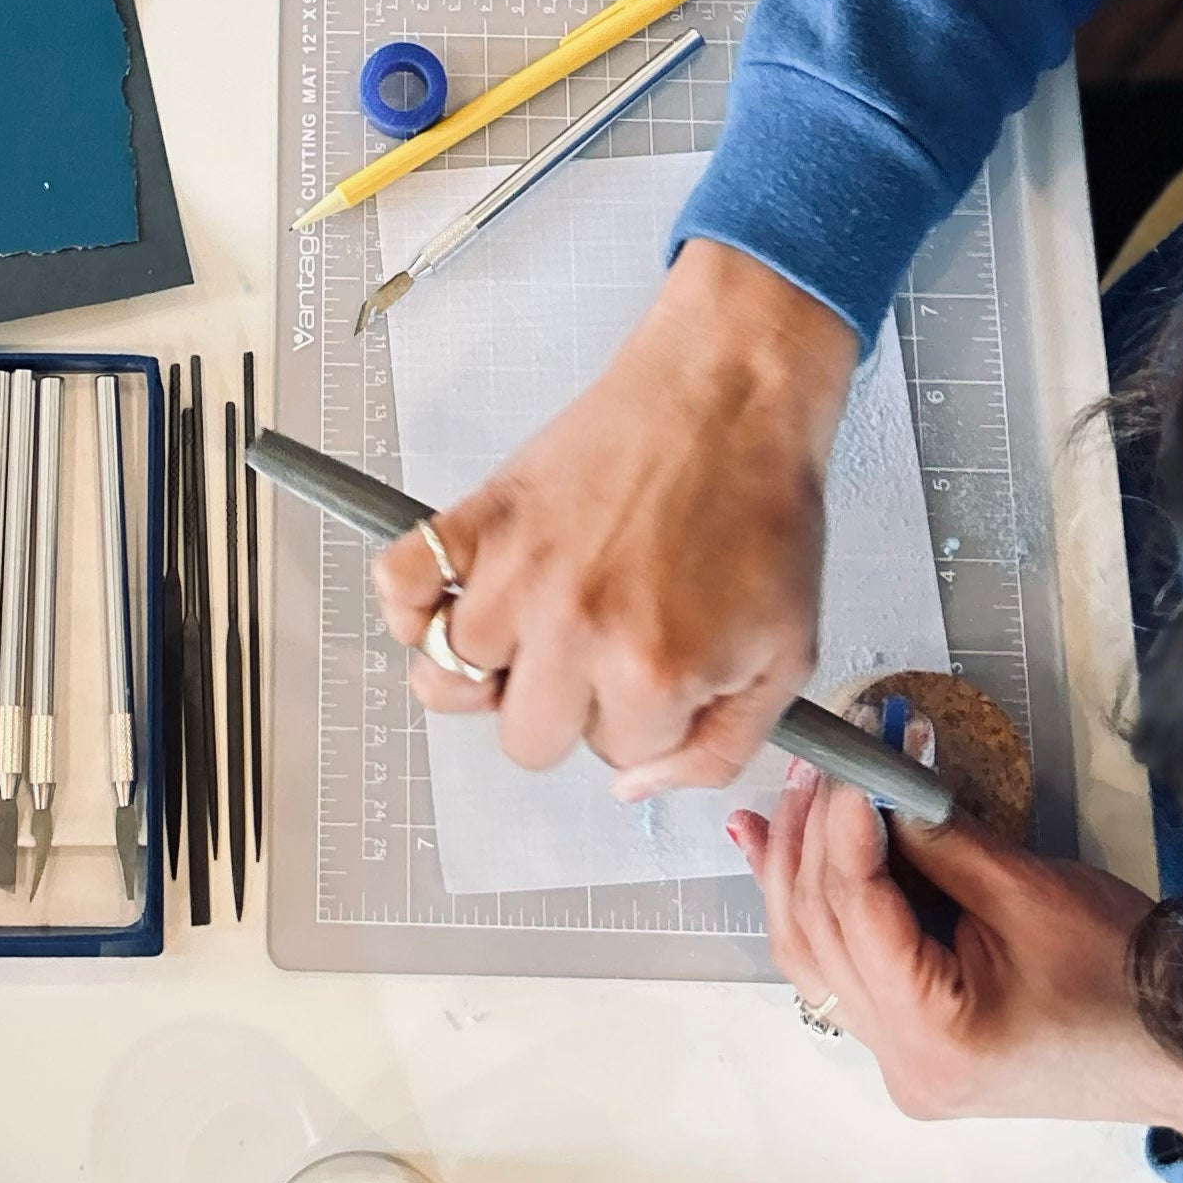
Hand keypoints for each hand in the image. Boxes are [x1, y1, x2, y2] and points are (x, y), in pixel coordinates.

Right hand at [369, 240, 857, 786]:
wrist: (732, 394)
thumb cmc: (762, 508)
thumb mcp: (784, 653)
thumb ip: (719, 751)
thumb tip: (632, 789)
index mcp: (651, 673)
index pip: (616, 758)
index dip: (649, 720)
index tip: (666, 667)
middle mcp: (573, 631)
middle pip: (526, 739)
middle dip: (572, 708)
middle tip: (605, 652)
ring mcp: (517, 572)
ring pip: (452, 678)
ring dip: (494, 664)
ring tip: (535, 627)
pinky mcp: (482, 515)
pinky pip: (398, 585)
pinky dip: (410, 605)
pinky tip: (458, 601)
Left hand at [730, 757, 1182, 1137]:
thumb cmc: (1129, 975)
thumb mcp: (1028, 889)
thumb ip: (937, 835)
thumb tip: (877, 775)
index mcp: (936, 1037)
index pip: (855, 907)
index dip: (842, 816)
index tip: (848, 746)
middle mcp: (905, 1064)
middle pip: (820, 932)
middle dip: (810, 836)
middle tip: (815, 759)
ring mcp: (904, 1063)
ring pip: (816, 955)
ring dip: (793, 872)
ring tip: (768, 803)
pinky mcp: (914, 1046)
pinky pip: (841, 972)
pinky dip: (814, 909)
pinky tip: (779, 858)